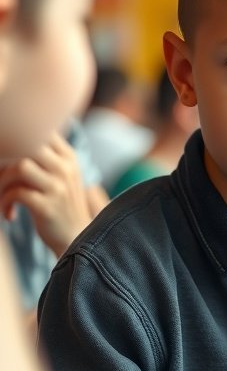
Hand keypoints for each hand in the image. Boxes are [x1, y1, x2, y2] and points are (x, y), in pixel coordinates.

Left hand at [0, 132, 105, 257]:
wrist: (76, 238)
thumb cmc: (60, 205)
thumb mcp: (61, 176)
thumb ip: (44, 157)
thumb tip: (9, 146)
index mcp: (67, 156)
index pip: (39, 132)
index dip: (16, 142)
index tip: (7, 159)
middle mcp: (65, 168)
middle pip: (27, 145)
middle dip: (5, 159)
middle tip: (0, 176)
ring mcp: (58, 187)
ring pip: (19, 167)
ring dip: (2, 181)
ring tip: (2, 196)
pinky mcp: (47, 207)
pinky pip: (16, 194)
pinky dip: (5, 203)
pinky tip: (9, 214)